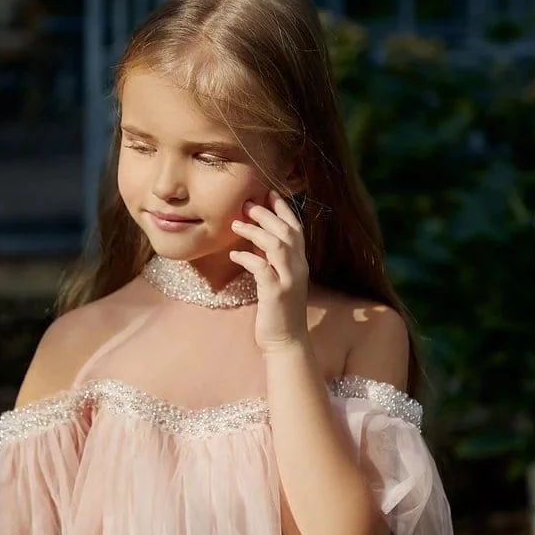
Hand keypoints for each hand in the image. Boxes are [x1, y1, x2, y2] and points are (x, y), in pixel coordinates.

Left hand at [230, 189, 309, 352]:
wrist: (286, 342)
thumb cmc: (278, 310)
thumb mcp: (276, 279)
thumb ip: (270, 258)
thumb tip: (254, 237)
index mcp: (300, 263)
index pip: (296, 228)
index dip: (283, 209)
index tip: (268, 193)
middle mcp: (298, 268)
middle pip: (286, 231)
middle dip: (266, 214)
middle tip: (247, 203)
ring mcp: (289, 280)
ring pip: (277, 245)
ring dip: (256, 231)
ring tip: (236, 224)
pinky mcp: (276, 294)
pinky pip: (262, 268)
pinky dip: (247, 258)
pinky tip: (234, 256)